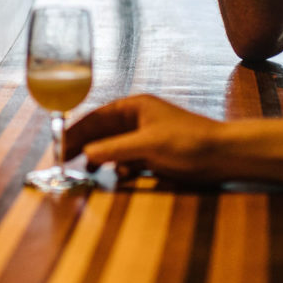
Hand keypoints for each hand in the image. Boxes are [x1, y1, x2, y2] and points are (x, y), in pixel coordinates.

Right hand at [64, 94, 224, 182]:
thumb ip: (114, 149)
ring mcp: (145, 136)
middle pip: (102, 131)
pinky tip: (118, 175)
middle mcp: (137, 119)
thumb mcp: (147, 145)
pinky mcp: (154, 154)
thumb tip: (85, 153)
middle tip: (64, 159)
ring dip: (100, 156)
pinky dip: (119, 166)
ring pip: (113, 146)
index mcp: (134, 107)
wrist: (223, 155)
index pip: (96, 116)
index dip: (76, 130)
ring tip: (86, 169)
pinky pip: (127, 158)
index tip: (59, 144)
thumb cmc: (188, 142)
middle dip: (84, 144)